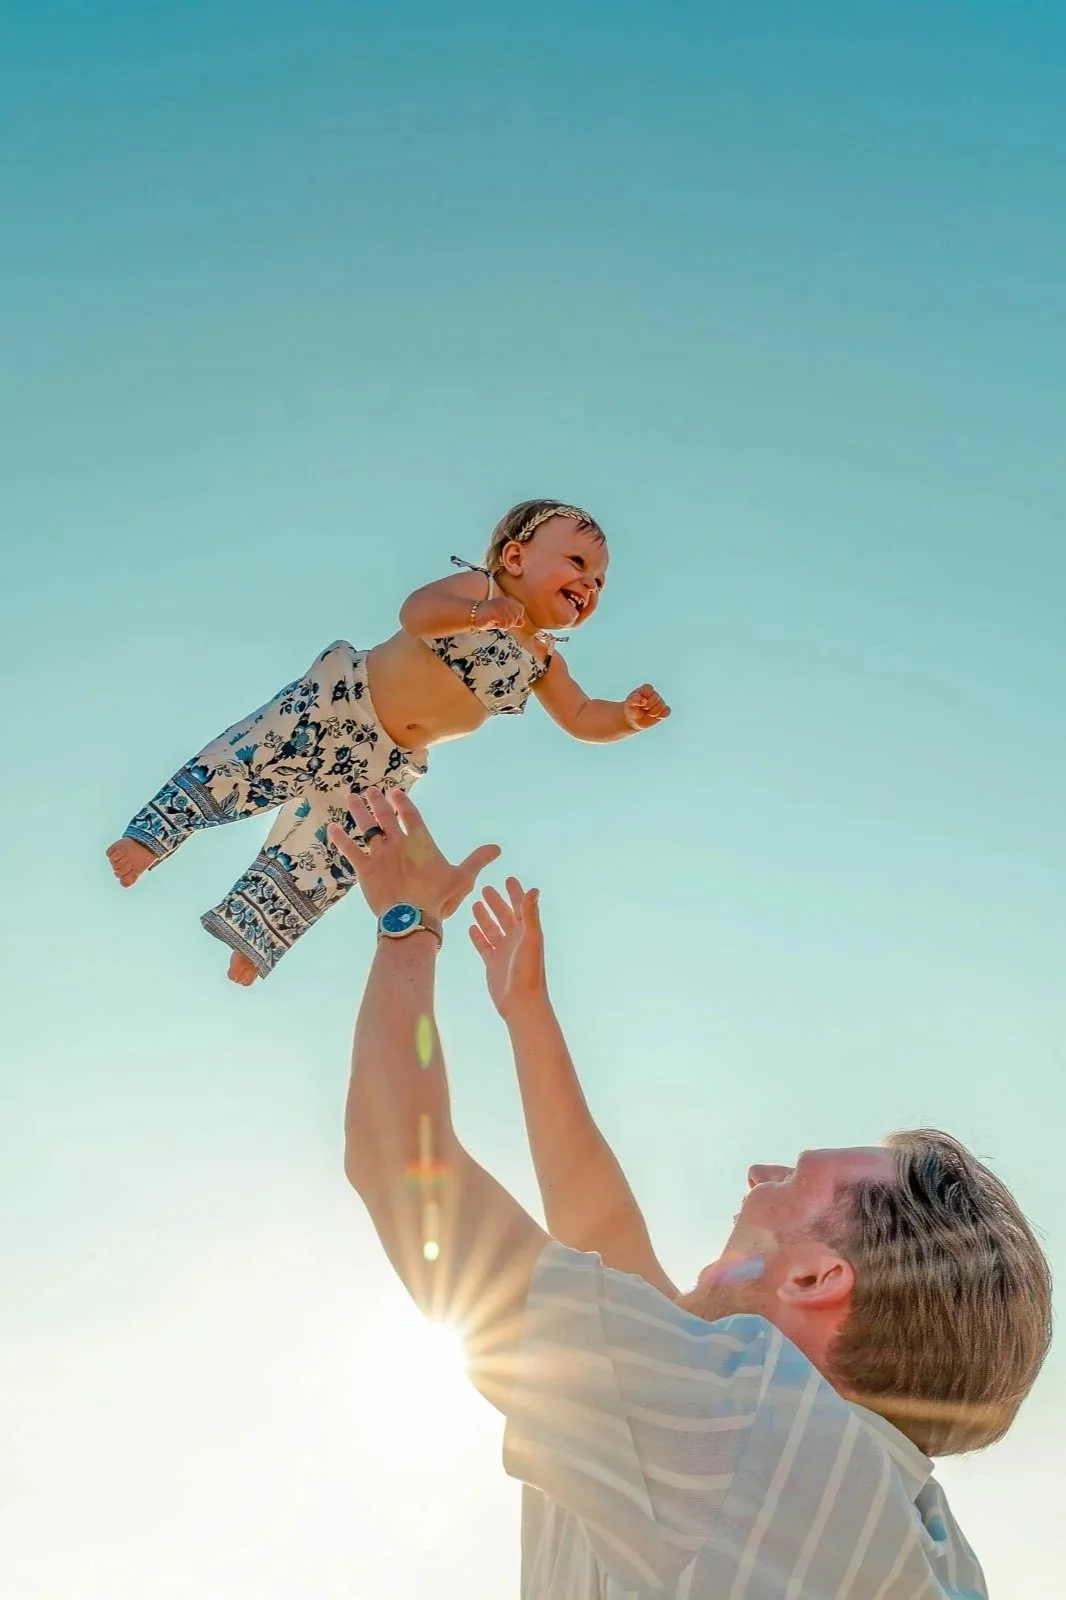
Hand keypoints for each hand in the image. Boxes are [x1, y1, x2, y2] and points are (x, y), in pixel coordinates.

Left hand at [328, 788, 499, 919]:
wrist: (411, 919)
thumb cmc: (438, 899)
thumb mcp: (463, 878)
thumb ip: (478, 860)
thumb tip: (497, 848)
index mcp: (420, 842)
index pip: (410, 814)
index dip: (401, 801)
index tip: (394, 792)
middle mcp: (397, 843)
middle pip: (385, 816)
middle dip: (377, 802)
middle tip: (371, 790)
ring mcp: (379, 855)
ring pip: (366, 828)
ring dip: (359, 812)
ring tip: (353, 798)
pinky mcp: (364, 870)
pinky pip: (349, 850)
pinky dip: (339, 838)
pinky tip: (331, 827)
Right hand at [469, 877, 546, 1020]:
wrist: (520, 1002)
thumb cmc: (529, 970)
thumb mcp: (530, 938)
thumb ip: (530, 914)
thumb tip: (533, 890)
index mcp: (527, 932)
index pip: (521, 907)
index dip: (515, 893)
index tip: (508, 879)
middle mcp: (516, 940)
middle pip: (505, 916)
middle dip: (497, 902)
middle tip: (485, 888)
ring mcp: (504, 951)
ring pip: (492, 929)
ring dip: (485, 916)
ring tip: (475, 904)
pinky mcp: (493, 963)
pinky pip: (484, 945)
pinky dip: (478, 936)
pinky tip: (471, 927)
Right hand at [476, 594, 525, 630]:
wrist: (471, 614)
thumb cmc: (485, 617)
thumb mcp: (500, 619)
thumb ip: (512, 620)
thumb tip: (522, 622)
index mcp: (506, 600)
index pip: (521, 609)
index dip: (516, 617)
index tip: (506, 620)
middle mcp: (505, 601)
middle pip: (517, 615)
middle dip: (511, 622)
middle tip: (500, 623)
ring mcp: (500, 605)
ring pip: (512, 620)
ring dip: (505, 625)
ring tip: (496, 623)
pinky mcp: (496, 610)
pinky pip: (505, 622)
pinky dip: (500, 626)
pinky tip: (493, 623)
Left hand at [623, 683, 670, 731]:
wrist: (634, 720)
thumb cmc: (631, 709)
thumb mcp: (629, 704)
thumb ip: (634, 699)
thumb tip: (644, 700)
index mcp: (645, 690)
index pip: (649, 688)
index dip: (645, 696)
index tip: (639, 703)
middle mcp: (653, 694)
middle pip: (656, 697)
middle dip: (649, 705)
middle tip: (643, 709)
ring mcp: (659, 702)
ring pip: (662, 705)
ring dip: (654, 712)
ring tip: (648, 714)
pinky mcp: (663, 711)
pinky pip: (667, 711)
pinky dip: (663, 715)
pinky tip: (657, 717)